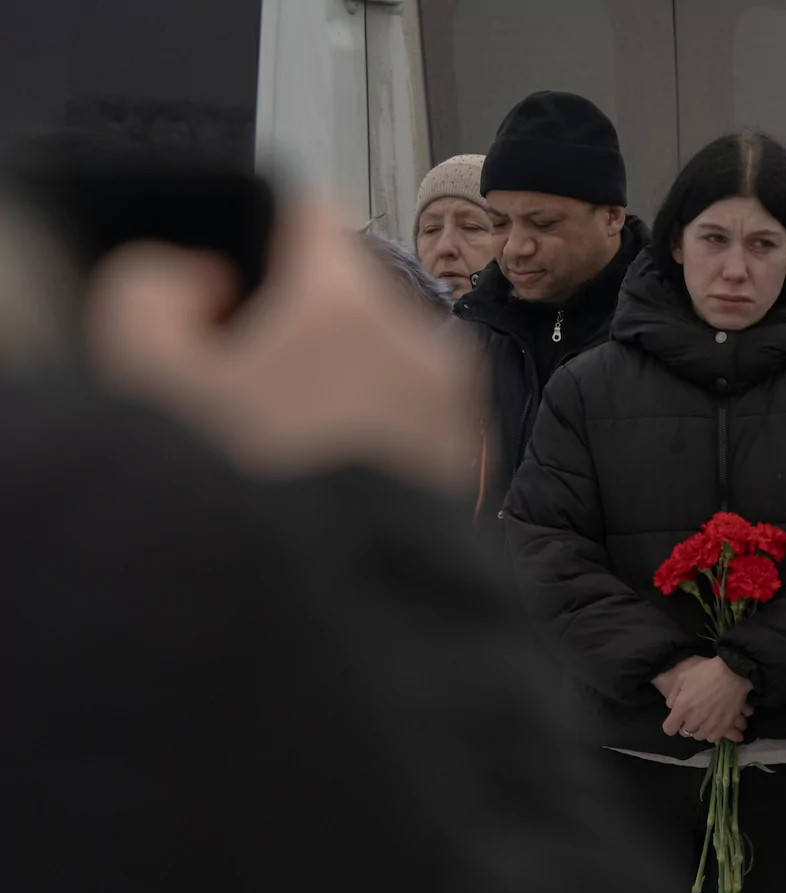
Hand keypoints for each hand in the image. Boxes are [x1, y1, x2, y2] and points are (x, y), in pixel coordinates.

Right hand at [85, 203, 478, 495]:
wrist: (326, 611)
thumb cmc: (236, 490)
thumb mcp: (143, 374)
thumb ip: (152, 290)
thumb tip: (204, 282)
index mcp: (347, 302)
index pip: (308, 214)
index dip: (257, 242)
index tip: (230, 295)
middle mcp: (420, 340)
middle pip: (345, 295)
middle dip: (297, 328)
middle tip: (250, 393)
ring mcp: (455, 404)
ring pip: (382, 358)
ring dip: (338, 383)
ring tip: (291, 446)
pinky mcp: (468, 459)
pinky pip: (411, 416)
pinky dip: (372, 432)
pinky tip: (331, 479)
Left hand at [661, 655, 753, 743]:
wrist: (733, 673)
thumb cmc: (707, 672)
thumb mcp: (684, 676)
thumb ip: (673, 694)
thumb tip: (672, 706)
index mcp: (682, 707)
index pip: (669, 729)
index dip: (671, 724)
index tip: (676, 719)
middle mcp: (694, 719)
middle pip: (685, 732)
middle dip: (686, 725)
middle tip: (692, 715)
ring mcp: (710, 724)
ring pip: (699, 736)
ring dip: (699, 729)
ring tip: (704, 720)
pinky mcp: (724, 726)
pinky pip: (713, 737)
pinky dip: (712, 733)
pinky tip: (714, 724)